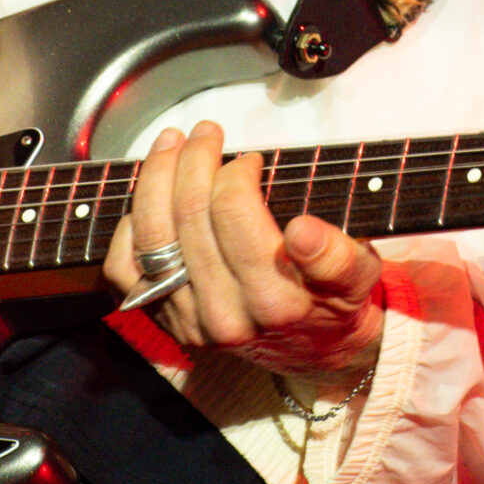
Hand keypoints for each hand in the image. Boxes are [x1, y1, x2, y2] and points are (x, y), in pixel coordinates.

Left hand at [108, 121, 384, 382]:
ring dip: (155, 178)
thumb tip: (303, 231)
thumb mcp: (359, 275)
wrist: (313, 350)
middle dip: (193, 159)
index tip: (251, 159)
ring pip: (151, 236)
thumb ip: (338, 256)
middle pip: (188, 216)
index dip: (236, 172)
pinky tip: (149, 199)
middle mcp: (224, 315)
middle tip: (207, 133)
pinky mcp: (164, 320)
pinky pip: (124, 270)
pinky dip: (128, 228)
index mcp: (274, 300)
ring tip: (172, 144)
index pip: (233, 214)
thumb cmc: (334, 300)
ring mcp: (188, 320)